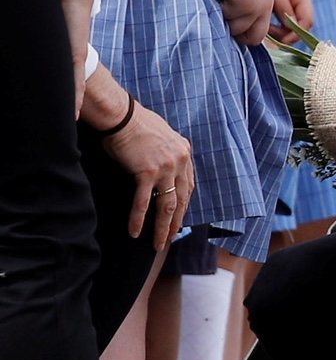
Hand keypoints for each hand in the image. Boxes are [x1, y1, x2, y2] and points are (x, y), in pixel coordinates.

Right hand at [102, 103, 196, 251]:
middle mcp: (180, 161)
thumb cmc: (136, 124)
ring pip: (167, 205)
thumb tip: (163, 166)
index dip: (184, 204)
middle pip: (182, 199)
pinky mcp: (147, 172)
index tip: (180, 217)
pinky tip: (135, 232)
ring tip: (158, 243)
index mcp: (185, 153)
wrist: (122, 116)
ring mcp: (165, 168)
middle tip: (172, 237)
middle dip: (177, 221)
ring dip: (163, 227)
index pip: (188, 185)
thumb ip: (167, 152)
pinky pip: (143, 202)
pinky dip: (138, 219)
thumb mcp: (163, 136)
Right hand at [219, 0, 275, 45]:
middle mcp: (262, 10)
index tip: (231, 29)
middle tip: (222, 20)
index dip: (244, 35)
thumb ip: (247, 5)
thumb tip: (232, 23)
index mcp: (266, 7)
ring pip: (234, 29)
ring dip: (223, 20)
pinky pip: (223, 16)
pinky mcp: (240, 3)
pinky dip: (217, 8)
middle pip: (250, 39)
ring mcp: (252, 8)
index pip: (258, 35)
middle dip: (235, 34)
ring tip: (217, 4)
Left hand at [267, 0, 313, 42]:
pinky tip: (263, 23)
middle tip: (267, 34)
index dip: (295, 34)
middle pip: (301, 25)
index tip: (279, 40)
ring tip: (263, 28)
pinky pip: (285, 19)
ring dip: (280, 30)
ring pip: (293, 24)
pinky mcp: (284, 2)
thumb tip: (291, 27)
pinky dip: (276, 24)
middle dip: (286, 34)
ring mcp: (294, 1)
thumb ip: (282, 6)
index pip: (306, 21)